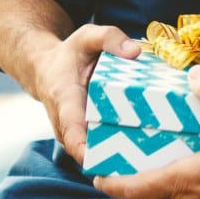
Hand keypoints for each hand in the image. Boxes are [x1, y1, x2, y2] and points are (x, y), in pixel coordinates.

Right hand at [38, 24, 141, 162]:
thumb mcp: (87, 36)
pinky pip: (101, 148)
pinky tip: (146, 148)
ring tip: (153, 154)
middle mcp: (67, 125)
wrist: (47, 69)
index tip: (111, 162)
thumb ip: (109, 38)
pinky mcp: (84, 137)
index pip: (73, 134)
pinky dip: (120, 149)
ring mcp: (75, 135)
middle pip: (90, 151)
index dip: (89, 153)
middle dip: (116, 159)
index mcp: (65, 101)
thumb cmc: (69, 54)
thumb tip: (135, 52)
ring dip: (120, 157)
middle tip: (149, 157)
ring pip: (96, 153)